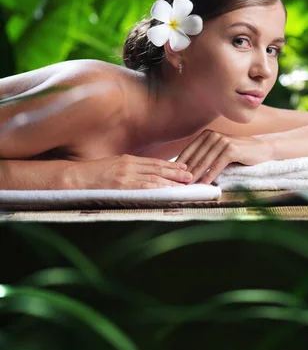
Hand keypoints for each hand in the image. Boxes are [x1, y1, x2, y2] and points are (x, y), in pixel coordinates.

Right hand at [64, 155, 192, 188]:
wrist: (73, 178)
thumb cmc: (89, 175)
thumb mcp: (110, 167)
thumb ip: (125, 170)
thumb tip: (138, 177)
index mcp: (126, 159)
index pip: (153, 162)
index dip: (169, 165)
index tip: (183, 167)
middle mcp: (128, 165)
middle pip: (157, 168)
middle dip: (176, 171)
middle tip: (191, 174)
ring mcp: (126, 175)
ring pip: (154, 177)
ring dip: (172, 180)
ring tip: (186, 183)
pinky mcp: (121, 184)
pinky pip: (144, 186)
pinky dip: (158, 187)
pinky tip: (169, 189)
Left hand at [176, 130, 272, 184]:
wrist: (261, 149)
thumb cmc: (238, 153)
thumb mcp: (218, 151)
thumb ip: (204, 156)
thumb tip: (185, 170)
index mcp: (206, 135)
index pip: (188, 152)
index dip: (179, 165)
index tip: (172, 177)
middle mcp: (213, 136)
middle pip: (195, 158)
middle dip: (186, 172)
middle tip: (177, 184)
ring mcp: (222, 141)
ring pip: (205, 162)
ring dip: (195, 175)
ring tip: (188, 186)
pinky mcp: (232, 149)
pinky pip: (217, 165)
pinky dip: (210, 175)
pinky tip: (204, 183)